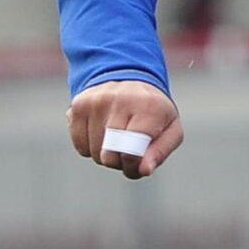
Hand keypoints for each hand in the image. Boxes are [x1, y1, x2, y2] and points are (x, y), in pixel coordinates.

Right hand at [67, 79, 182, 179]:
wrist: (131, 78)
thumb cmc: (154, 112)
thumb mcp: (171, 130)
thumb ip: (160, 152)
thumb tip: (144, 170)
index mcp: (148, 107)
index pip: (131, 151)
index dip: (133, 166)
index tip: (139, 164)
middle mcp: (120, 100)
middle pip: (109, 156)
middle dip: (120, 162)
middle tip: (130, 150)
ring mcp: (95, 101)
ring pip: (93, 153)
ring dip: (105, 155)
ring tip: (118, 138)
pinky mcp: (78, 105)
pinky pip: (80, 146)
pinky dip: (90, 147)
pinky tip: (102, 132)